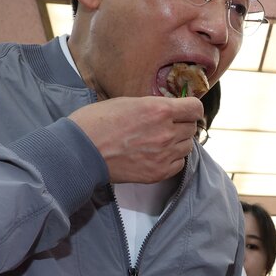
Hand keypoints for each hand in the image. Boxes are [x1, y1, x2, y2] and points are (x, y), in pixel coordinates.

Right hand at [68, 95, 202, 183]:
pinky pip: (179, 164)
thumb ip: (154, 106)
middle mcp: (167, 132)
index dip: (191, 108)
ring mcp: (164, 155)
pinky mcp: (158, 173)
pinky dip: (173, 159)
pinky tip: (158, 155)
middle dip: (182, 124)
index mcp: (159, 110)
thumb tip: (168, 109)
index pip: (195, 108)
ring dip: (178, 142)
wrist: (80, 151)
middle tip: (168, 125)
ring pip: (187, 146)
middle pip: (192, 127)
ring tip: (161, 141)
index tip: (185, 110)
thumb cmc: (97, 121)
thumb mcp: (128, 102)